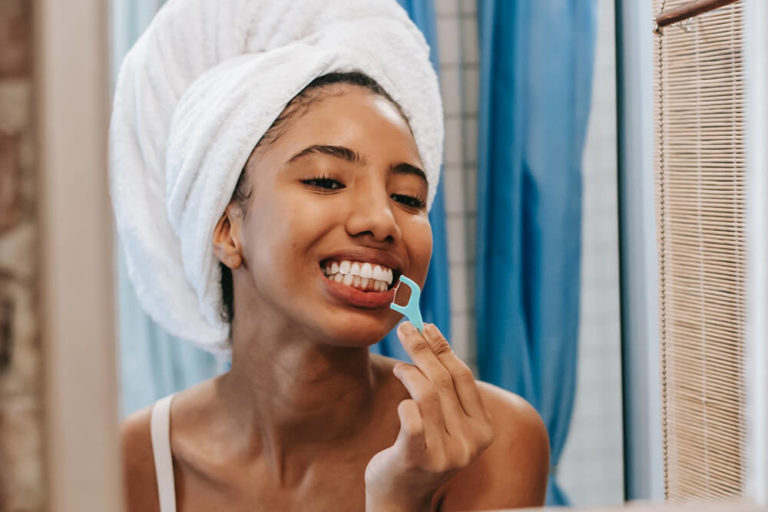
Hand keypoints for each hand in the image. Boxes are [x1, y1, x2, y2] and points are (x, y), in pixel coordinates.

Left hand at [365, 322, 493, 511]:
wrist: (400, 498)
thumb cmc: (421, 451)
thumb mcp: (445, 423)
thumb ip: (446, 391)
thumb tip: (432, 337)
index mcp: (483, 430)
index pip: (464, 377)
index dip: (444, 348)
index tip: (427, 326)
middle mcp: (470, 443)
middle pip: (444, 381)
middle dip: (422, 349)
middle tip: (405, 328)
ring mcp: (445, 454)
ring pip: (427, 395)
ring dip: (409, 372)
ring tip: (399, 367)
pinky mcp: (417, 460)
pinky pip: (411, 418)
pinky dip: (404, 402)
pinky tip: (400, 400)